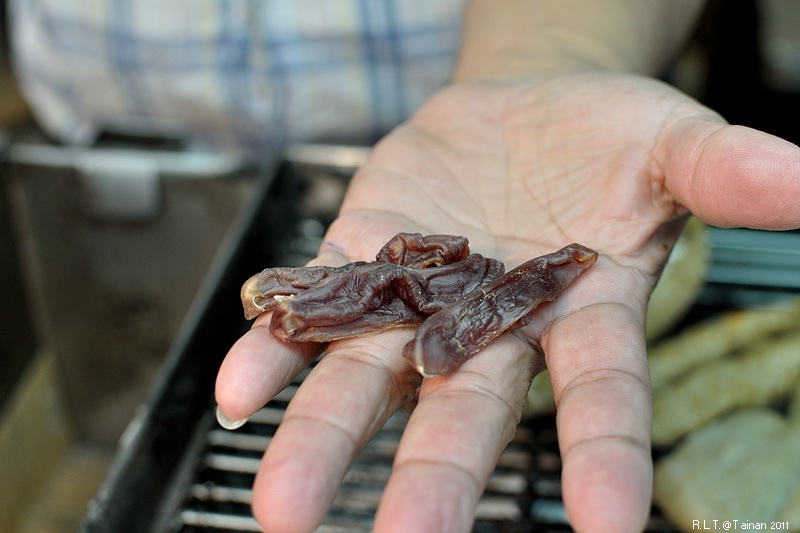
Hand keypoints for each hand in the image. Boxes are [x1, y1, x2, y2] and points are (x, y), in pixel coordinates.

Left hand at [216, 73, 799, 531]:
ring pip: (372, 381)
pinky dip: (276, 349)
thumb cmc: (606, 137)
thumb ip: (722, 171)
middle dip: (436, 479)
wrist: (525, 110)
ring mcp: (422, 303)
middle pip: (465, 416)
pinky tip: (237, 390)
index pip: (601, 398)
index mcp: (583, 317)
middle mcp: (497, 330)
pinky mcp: (364, 258)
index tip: (605, 527)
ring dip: (326, 437)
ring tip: (284, 505)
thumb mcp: (670, 143)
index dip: (604, 457)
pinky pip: (316, 310)